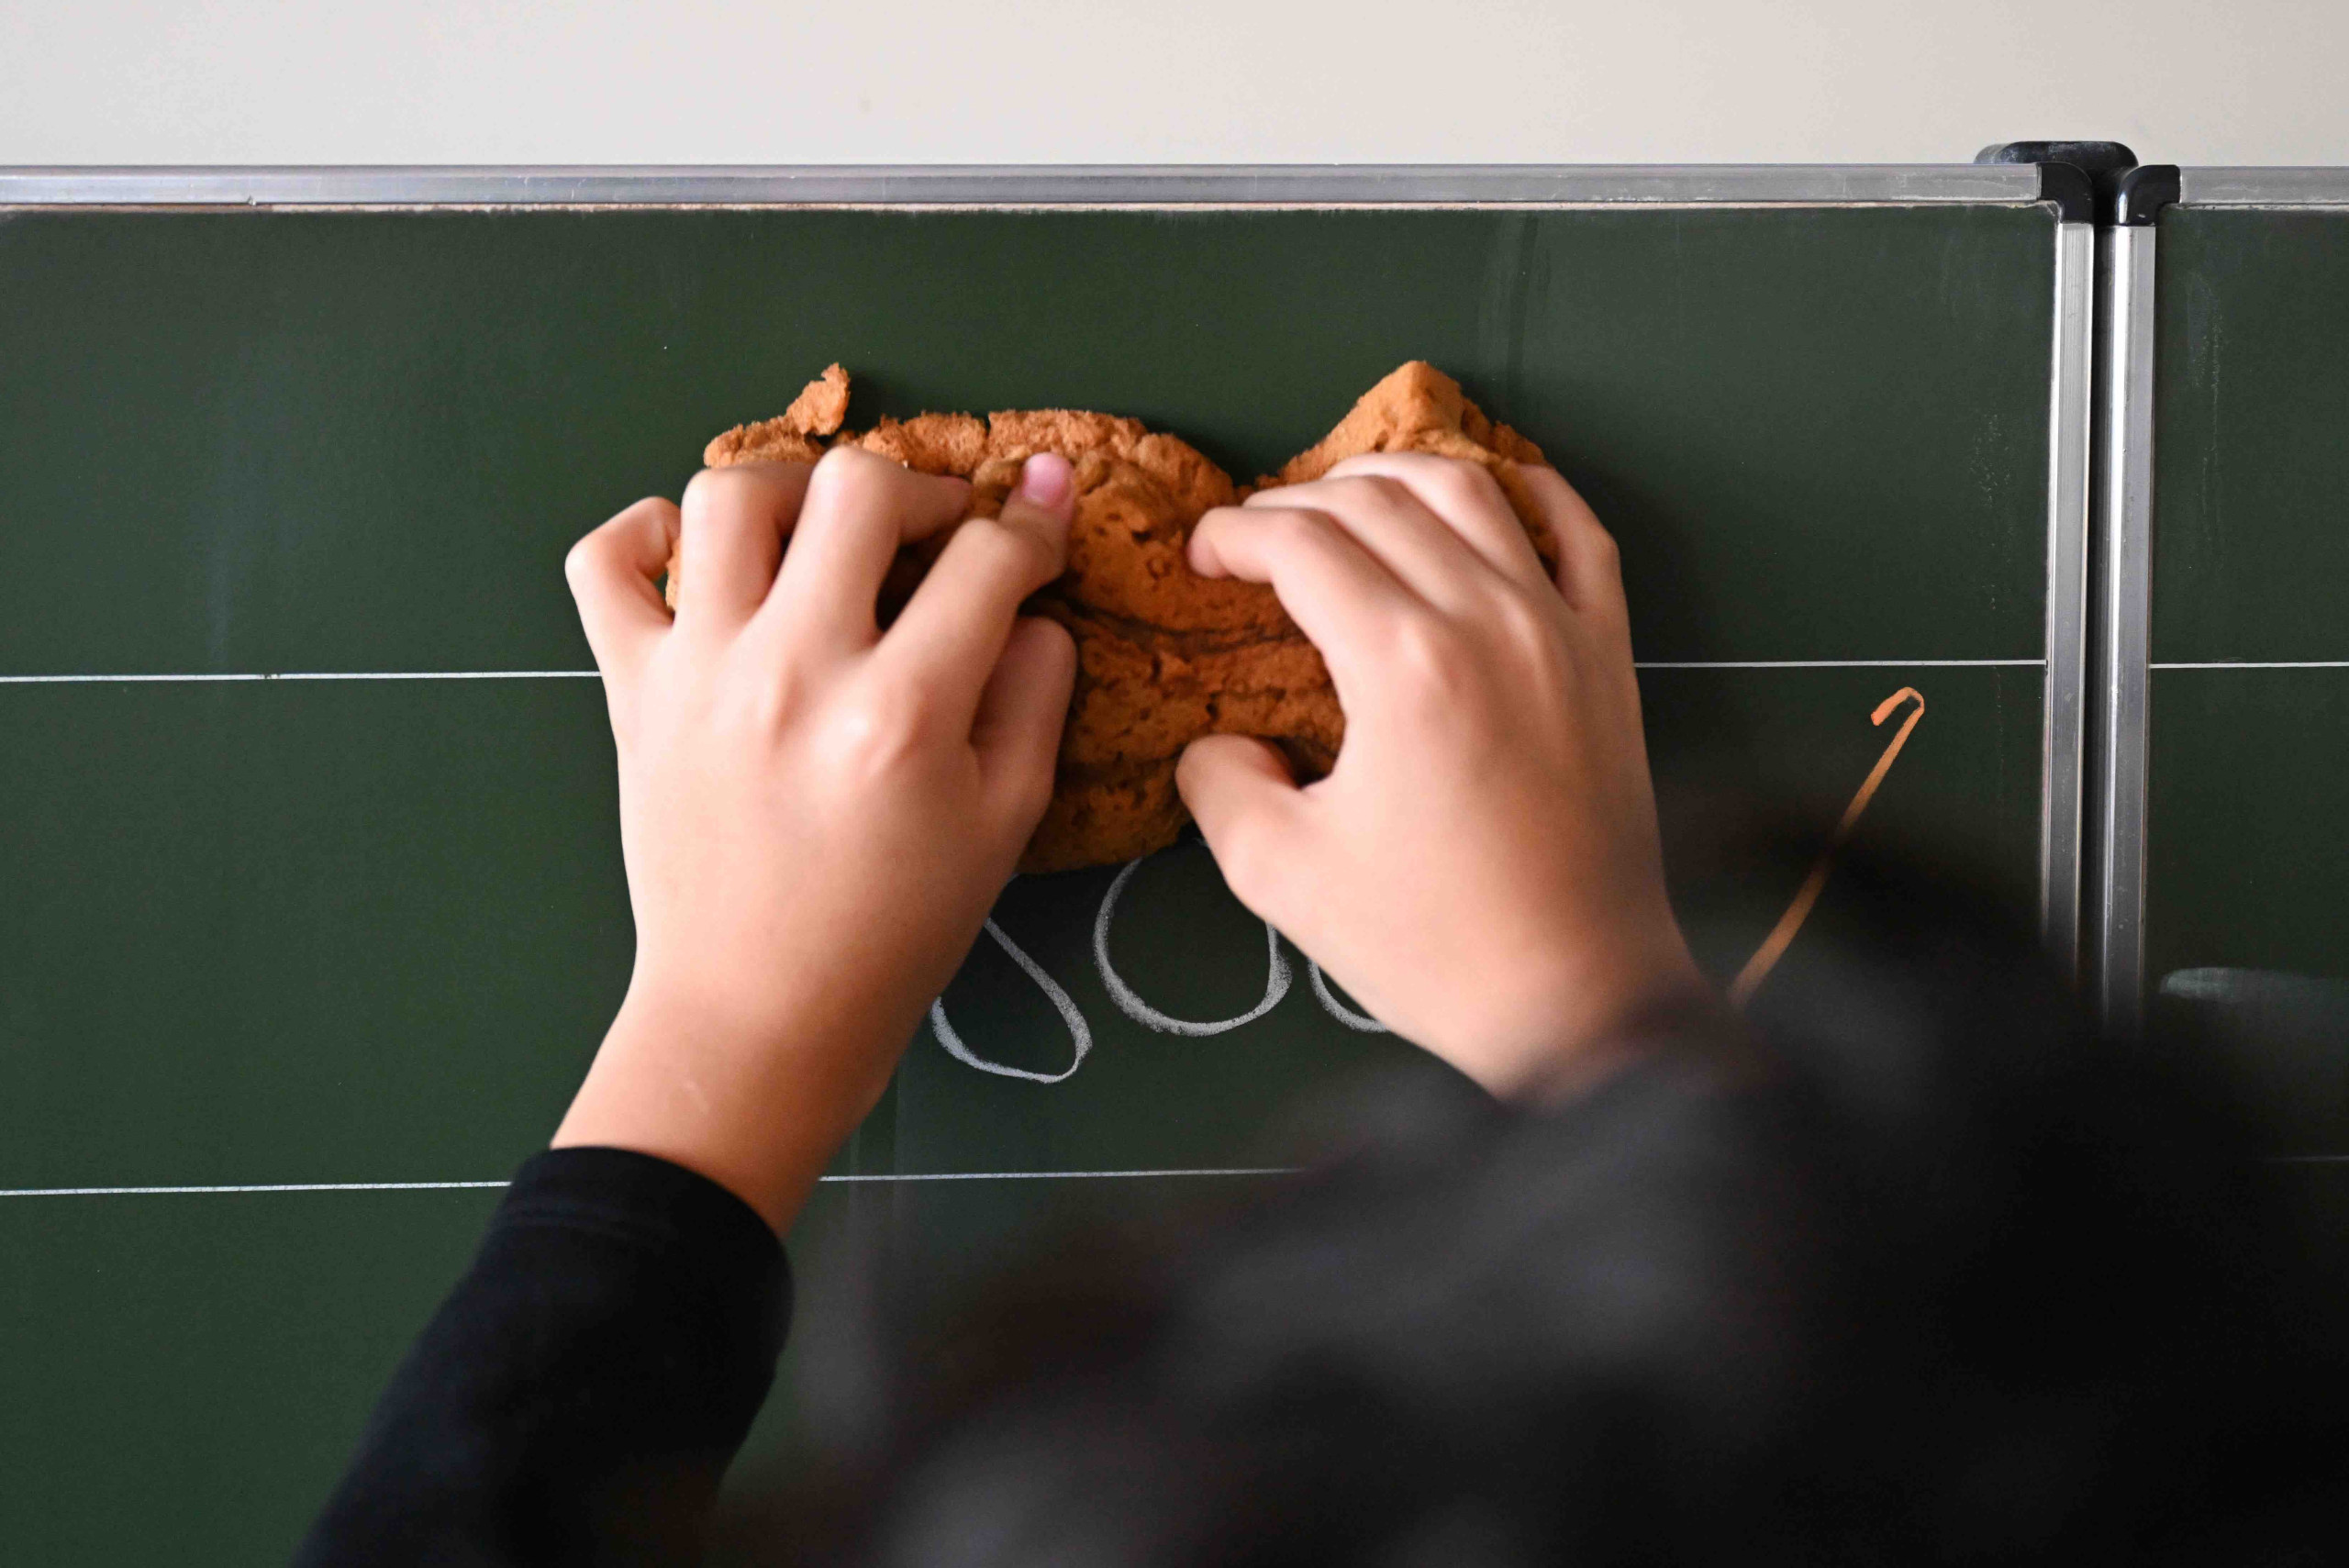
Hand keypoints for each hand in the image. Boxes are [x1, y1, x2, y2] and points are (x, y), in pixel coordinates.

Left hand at [554, 449, 1077, 1230]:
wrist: (758, 1014)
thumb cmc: (895, 930)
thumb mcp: (1004, 823)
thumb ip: (1033, 697)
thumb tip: (1030, 604)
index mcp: (902, 712)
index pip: (987, 558)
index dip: (1036, 526)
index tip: (1041, 530)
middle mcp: (794, 668)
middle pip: (858, 488)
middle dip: (924, 488)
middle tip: (939, 534)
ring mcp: (700, 671)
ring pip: (731, 495)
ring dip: (795, 490)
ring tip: (824, 536)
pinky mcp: (631, 689)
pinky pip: (605, 563)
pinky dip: (646, 534)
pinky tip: (698, 559)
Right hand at [1176, 454, 1704, 1095]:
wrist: (1578, 997)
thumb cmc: (1430, 945)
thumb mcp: (1280, 874)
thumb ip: (1220, 783)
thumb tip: (1221, 740)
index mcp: (1404, 664)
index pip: (1303, 544)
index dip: (1235, 534)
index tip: (1202, 559)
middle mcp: (1489, 618)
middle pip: (1378, 501)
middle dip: (1295, 502)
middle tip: (1253, 542)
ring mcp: (1562, 627)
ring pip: (1473, 492)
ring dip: (1395, 477)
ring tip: (1346, 504)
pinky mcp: (1610, 655)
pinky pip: (1581, 533)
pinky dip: (1529, 492)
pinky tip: (1491, 495)